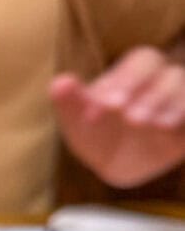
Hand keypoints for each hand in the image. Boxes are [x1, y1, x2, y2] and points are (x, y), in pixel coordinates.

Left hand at [51, 47, 184, 187]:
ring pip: (183, 92)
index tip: (101, 108)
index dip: (123, 82)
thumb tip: (59, 83)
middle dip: (150, 94)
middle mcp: (162, 83)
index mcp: (134, 73)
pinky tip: (168, 129)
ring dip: (170, 107)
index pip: (137, 64)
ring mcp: (178, 104)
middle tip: (130, 118)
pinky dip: (183, 117)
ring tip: (152, 125)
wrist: (117, 166)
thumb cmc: (97, 134)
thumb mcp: (79, 122)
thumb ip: (70, 103)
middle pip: (167, 74)